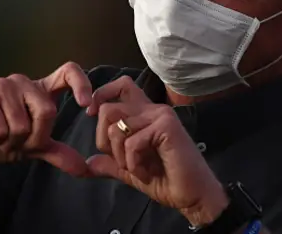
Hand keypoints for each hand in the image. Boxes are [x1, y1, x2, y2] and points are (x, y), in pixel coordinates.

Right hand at [0, 61, 91, 176]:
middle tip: (15, 142)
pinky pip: (0, 128)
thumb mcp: (32, 148)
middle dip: (33, 138)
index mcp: (39, 90)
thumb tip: (85, 169)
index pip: (68, 73)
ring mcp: (1, 86)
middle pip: (47, 111)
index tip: (87, 107)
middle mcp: (23, 82)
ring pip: (22, 124)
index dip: (82, 85)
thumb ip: (58, 153)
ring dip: (10, 142)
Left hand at [86, 77, 228, 226]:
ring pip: (116, 127)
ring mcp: (160, 116)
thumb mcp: (130, 170)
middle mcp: (153, 109)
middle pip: (108, 109)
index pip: (121, 85)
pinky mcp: (166, 127)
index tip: (92, 115)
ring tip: (137, 169)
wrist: (193, 196)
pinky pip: (132, 142)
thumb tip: (87, 164)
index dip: (102, 95)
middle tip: (120, 160)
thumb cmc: (167, 180)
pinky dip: (133, 164)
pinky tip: (146, 173)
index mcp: (145, 113)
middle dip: (103, 139)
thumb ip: (110, 163)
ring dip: (120, 156)